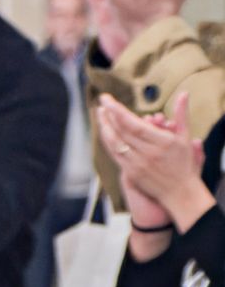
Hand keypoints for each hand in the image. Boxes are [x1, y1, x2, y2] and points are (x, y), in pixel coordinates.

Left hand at [95, 96, 216, 231]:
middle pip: (121, 132)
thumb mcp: (185, 138)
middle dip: (109, 116)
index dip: (118, 111)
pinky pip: (114, 154)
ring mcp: (137, 164)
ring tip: (101, 114)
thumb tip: (183, 93)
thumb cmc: (184, 163)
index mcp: (161, 143)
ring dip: (105, 127)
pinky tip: (105, 131)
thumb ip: (182, 114)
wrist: (179, 192)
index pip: (133, 124)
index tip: (107, 99)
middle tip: (103, 102)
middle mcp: (147, 154)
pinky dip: (108, 141)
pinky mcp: (130, 172)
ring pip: (115, 143)